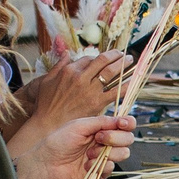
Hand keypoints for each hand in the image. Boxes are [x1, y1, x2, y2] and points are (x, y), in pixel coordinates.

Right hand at [12, 51, 134, 131]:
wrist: (49, 125)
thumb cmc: (46, 104)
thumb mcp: (47, 80)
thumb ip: (58, 65)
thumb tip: (67, 53)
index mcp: (69, 70)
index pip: (89, 58)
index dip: (98, 58)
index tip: (105, 59)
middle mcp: (81, 77)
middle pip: (103, 60)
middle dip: (115, 55)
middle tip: (123, 54)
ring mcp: (90, 90)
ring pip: (111, 72)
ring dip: (123, 64)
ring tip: (129, 61)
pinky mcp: (97, 103)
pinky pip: (115, 91)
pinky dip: (126, 85)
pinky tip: (132, 81)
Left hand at [14, 112, 134, 178]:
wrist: (47, 164)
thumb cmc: (59, 142)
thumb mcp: (79, 125)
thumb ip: (101, 121)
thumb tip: (121, 119)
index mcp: (102, 128)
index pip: (125, 125)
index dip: (128, 123)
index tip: (122, 124)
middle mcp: (106, 142)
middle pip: (128, 139)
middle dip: (115, 138)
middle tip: (98, 138)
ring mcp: (104, 158)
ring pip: (124, 154)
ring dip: (107, 153)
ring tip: (89, 154)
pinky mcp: (100, 173)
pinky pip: (111, 169)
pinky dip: (99, 166)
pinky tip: (86, 165)